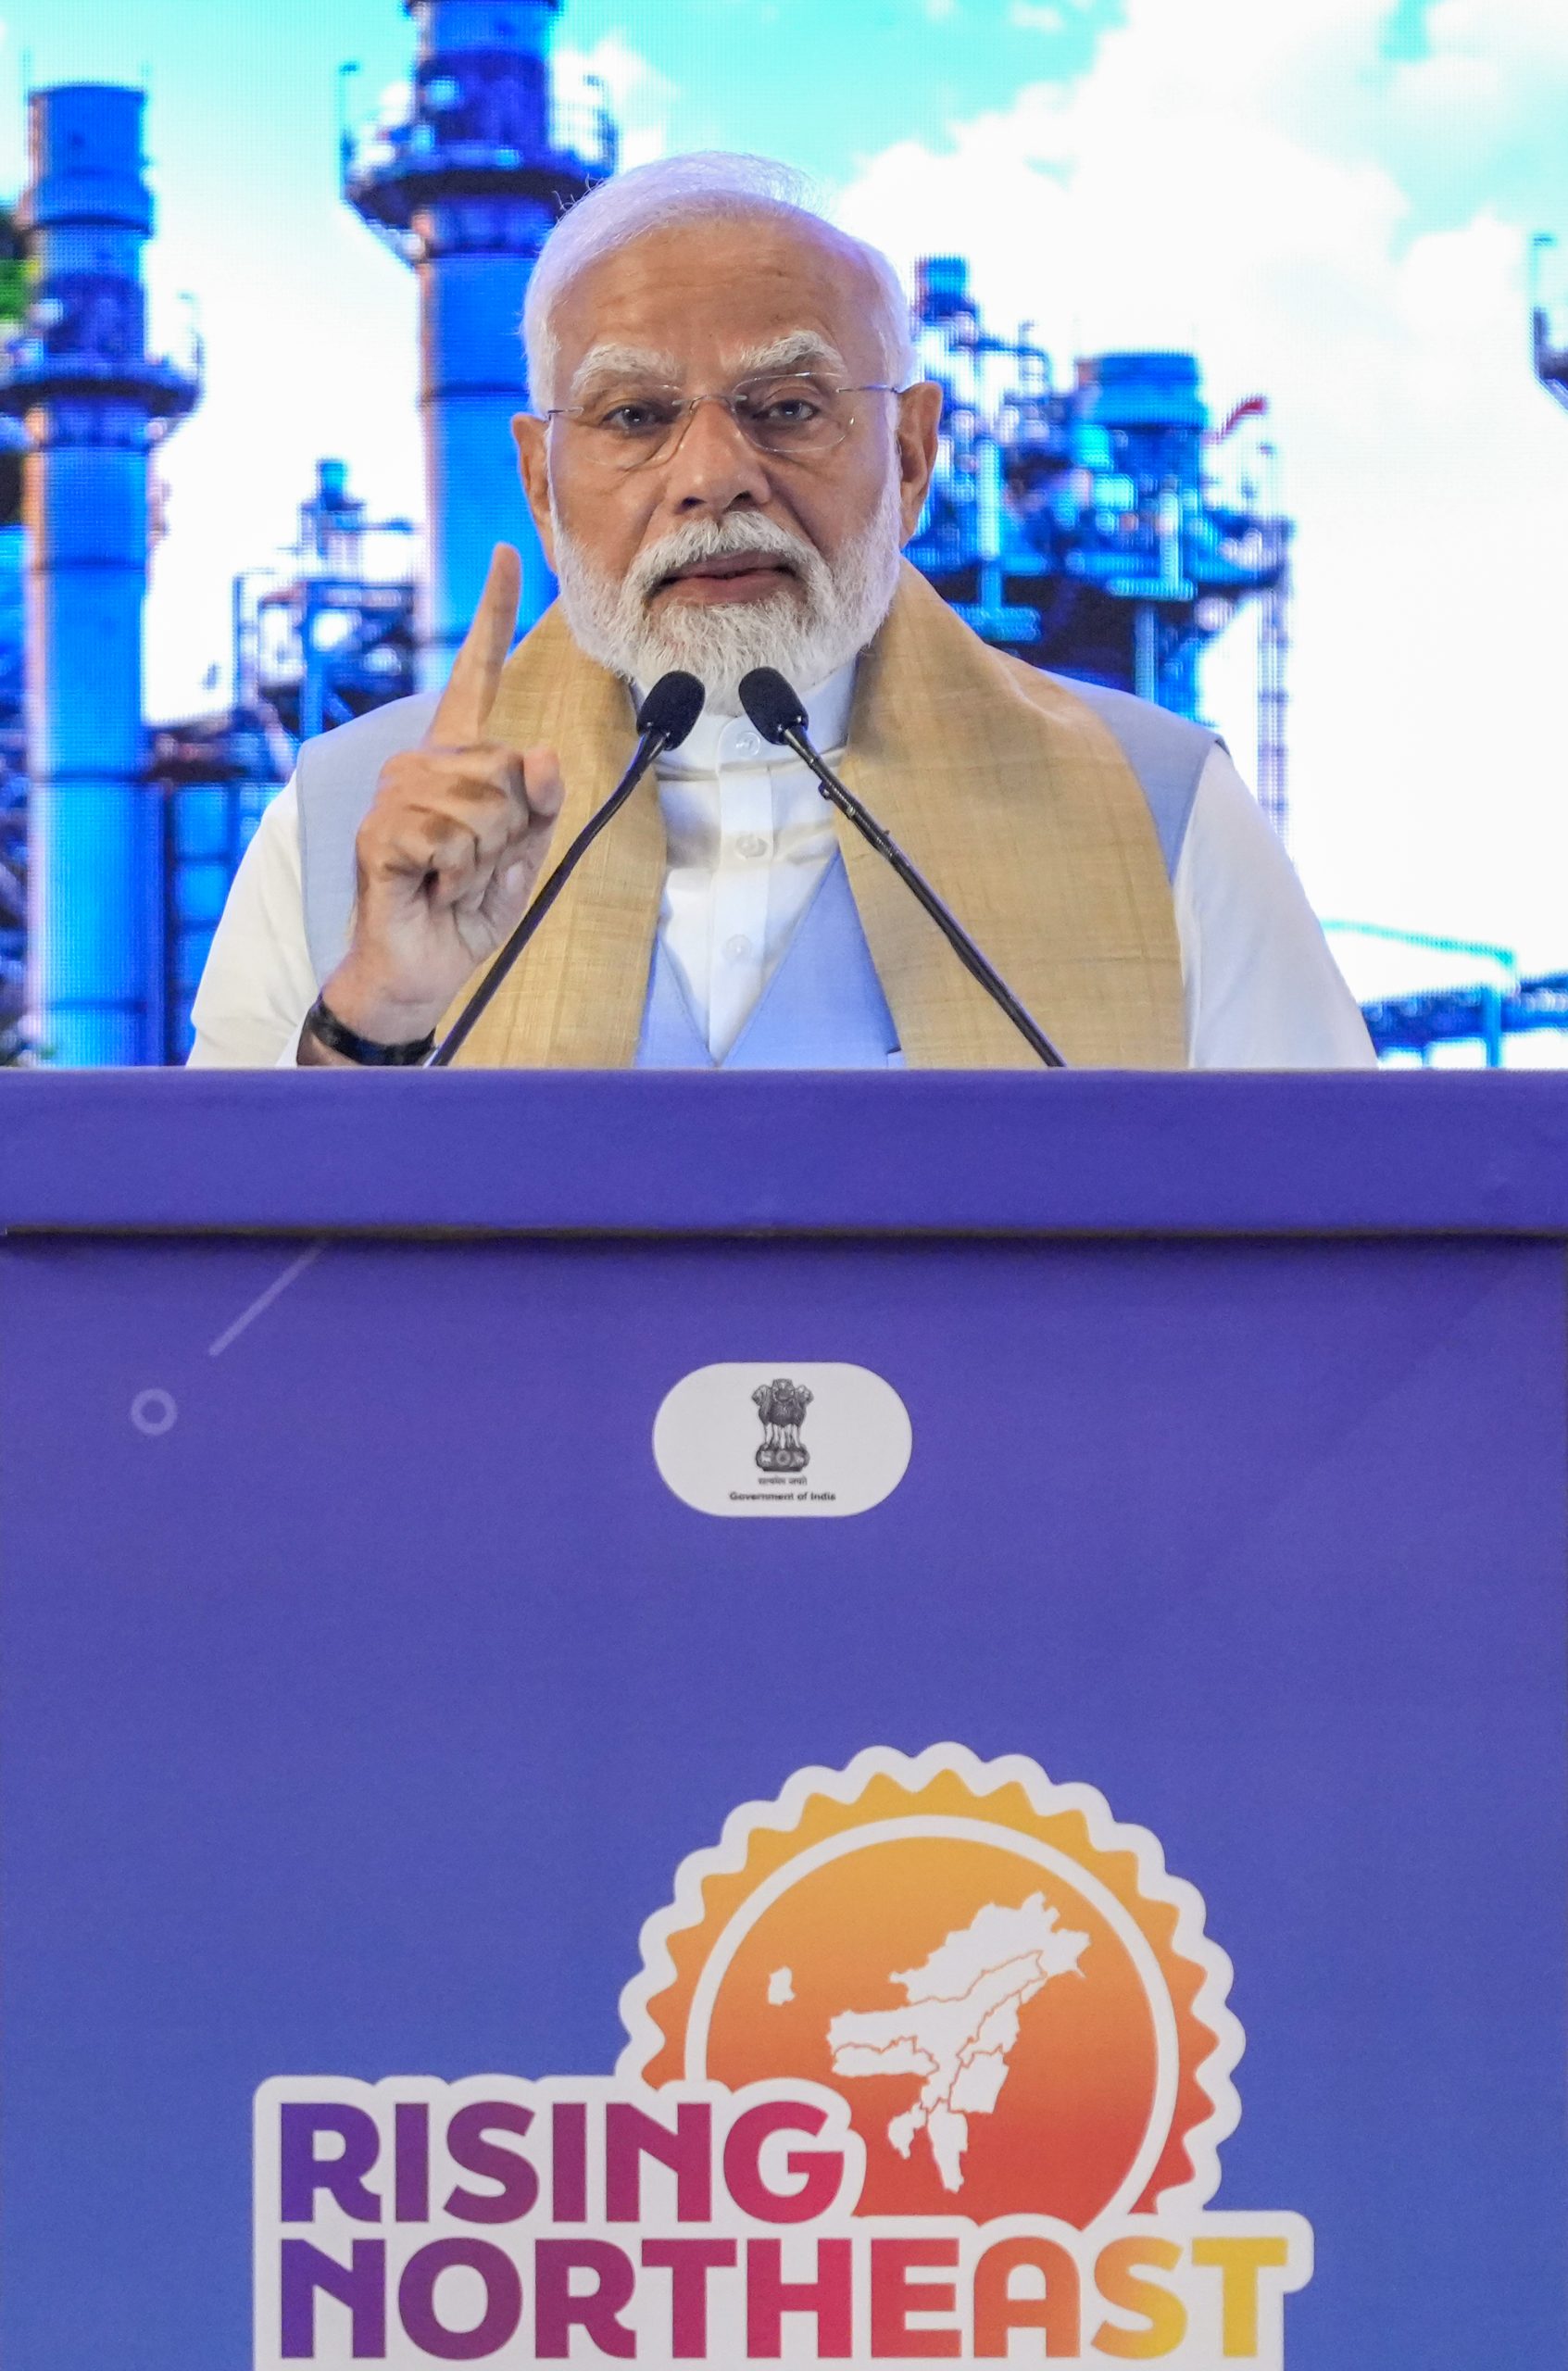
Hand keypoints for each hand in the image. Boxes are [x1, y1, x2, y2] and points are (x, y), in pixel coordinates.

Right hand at [307, 544, 563, 1057]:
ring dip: (486, 856)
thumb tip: (545, 753)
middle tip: (477, 864)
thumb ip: (543, 803)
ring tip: (454, 877)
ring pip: (485, 804)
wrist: (420, 966)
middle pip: (508, 766)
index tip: (507, 554)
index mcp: (460, 757)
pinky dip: (458, 875)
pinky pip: (451, 837)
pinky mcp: (380, 833)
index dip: (493, 614)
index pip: (475, 673)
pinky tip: (433, 887)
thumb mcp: (526, 853)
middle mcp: (423, 763)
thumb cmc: (468, 907)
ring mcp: (395, 794)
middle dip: (514, 828)